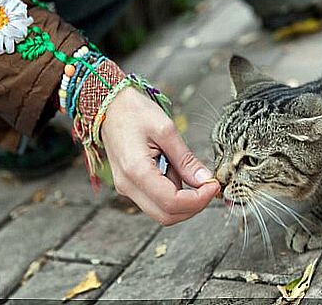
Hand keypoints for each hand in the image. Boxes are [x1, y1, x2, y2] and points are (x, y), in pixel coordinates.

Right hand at [101, 87, 219, 224]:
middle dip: (193, 206)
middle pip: (166, 216)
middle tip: (208, 185)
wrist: (109, 105)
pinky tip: (172, 169)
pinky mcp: (129, 185)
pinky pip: (155, 200)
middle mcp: (128, 185)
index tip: (213, 186)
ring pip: (161, 211)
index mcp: (136, 171)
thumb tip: (204, 180)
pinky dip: (171, 193)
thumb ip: (186, 159)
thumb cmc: (133, 111)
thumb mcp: (166, 130)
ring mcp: (126, 188)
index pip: (172, 203)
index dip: (198, 200)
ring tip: (184, 168)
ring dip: (182, 199)